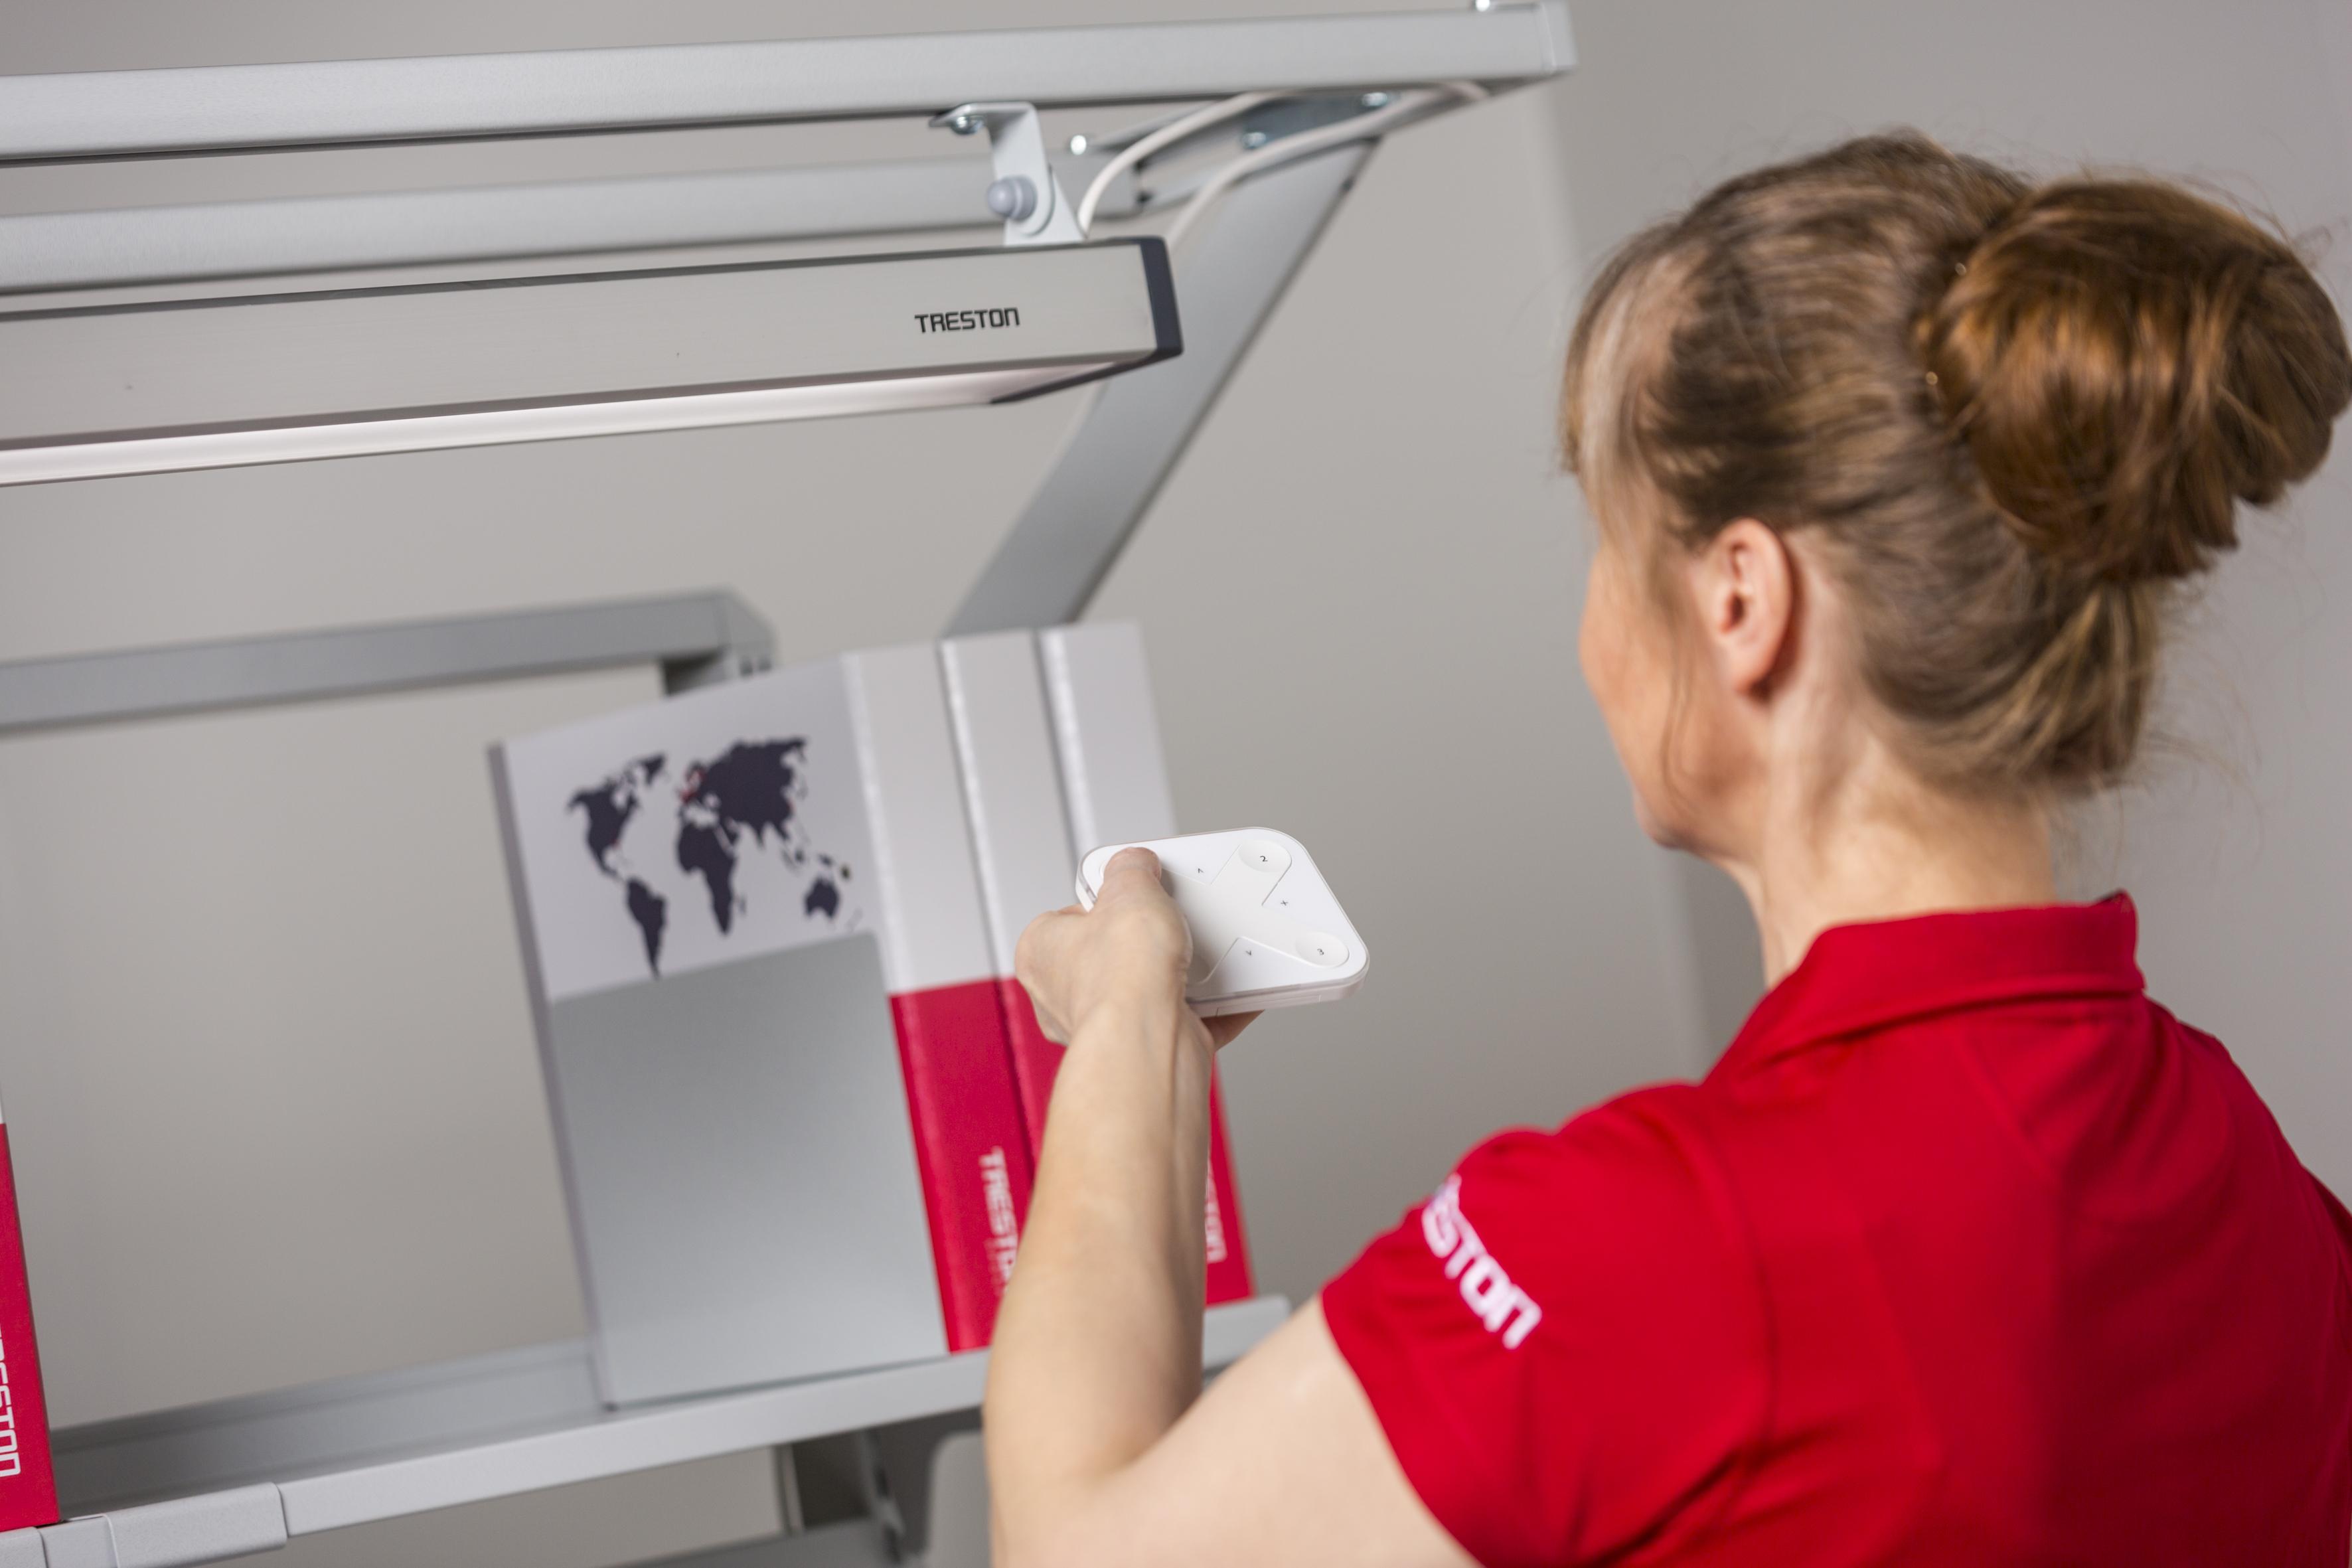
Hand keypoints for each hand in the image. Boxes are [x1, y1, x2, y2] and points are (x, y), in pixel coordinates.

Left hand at [1016, 848, 1258, 1049]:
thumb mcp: (1128, 888)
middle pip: (1117, 951)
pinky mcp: (1150, 1044)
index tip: (1135, 889)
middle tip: (1170, 922)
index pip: (1073, 913)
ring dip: (1181, 971)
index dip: (1109, 898)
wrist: (1151, 1038)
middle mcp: (1065, 996)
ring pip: (1151, 986)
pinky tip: (1231, 989)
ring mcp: (1109, 1024)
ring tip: (1198, 954)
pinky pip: (1187, 1017)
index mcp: (1041, 952)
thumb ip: (1130, 869)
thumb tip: (1134, 863)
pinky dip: (1213, 1005)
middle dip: (1150, 938)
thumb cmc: (1120, 978)